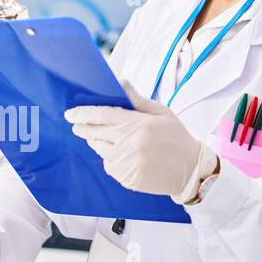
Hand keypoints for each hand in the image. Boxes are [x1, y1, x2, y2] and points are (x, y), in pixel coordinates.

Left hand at [66, 81, 216, 201]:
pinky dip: (112, 160)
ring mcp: (128, 163)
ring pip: (101, 151)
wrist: (191, 169)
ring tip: (112, 141)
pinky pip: (110, 167)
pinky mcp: (128, 178)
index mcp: (137, 124)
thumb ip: (137, 100)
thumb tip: (120, 83)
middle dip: (83, 129)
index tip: (70, 113)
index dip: (83, 114)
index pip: (102, 116)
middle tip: (77, 126)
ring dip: (100, 145)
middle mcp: (130, 144)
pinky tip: (124, 157)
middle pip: (95, 134)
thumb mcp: (161, 113)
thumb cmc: (176, 137)